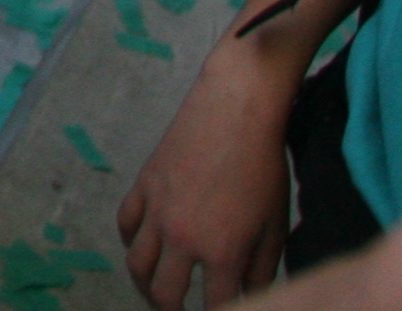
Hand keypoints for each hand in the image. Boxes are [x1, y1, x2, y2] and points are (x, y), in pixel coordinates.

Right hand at [118, 53, 295, 307]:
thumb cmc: (265, 168)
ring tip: (158, 290)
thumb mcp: (275, 225)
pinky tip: (144, 245)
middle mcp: (183, 238)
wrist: (235, 112)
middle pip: (164, 294)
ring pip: (137, 265)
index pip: (216, 306)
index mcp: (223, 252)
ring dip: (145, 285)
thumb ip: (264, 269)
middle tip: (183, 310)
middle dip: (173, 310)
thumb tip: (255, 296)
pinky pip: (125, 225)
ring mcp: (157, 211)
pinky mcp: (144, 186)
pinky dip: (131, 242)